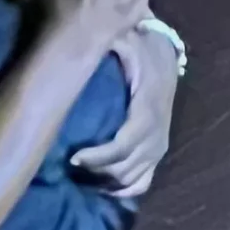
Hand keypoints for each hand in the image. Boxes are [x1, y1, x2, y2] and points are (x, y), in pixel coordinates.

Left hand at [72, 27, 177, 196]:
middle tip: (66, 167)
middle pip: (125, 167)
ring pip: (133, 178)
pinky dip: (123, 189)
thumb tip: (77, 47)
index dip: (98, 157)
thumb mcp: (122, 39)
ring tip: (77, 176)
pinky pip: (144, 181)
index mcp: (148, 109)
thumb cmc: (137, 46)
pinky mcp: (158, 150)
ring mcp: (160, 145)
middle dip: (95, 172)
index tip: (72, 157)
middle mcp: (157, 133)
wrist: (163, 50)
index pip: (123, 145)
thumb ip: (103, 42)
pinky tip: (100, 188)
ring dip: (105, 182)